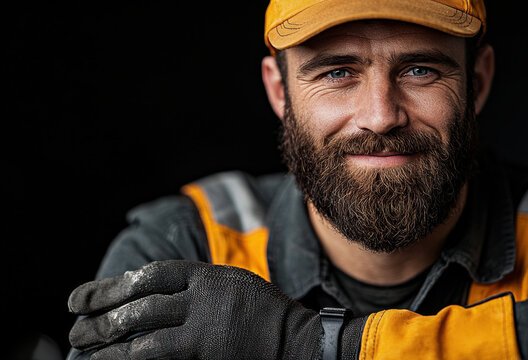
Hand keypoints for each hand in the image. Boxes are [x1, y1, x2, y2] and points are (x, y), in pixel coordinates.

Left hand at [68, 260, 325, 358]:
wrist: (295, 340)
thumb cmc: (262, 312)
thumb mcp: (231, 283)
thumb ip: (195, 285)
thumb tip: (149, 291)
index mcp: (208, 276)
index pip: (151, 275)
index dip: (113, 285)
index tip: (85, 295)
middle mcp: (202, 298)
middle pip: (140, 303)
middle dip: (102, 313)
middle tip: (74, 323)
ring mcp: (203, 328)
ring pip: (143, 333)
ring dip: (108, 340)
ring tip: (82, 345)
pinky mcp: (205, 353)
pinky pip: (157, 357)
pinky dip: (131, 359)